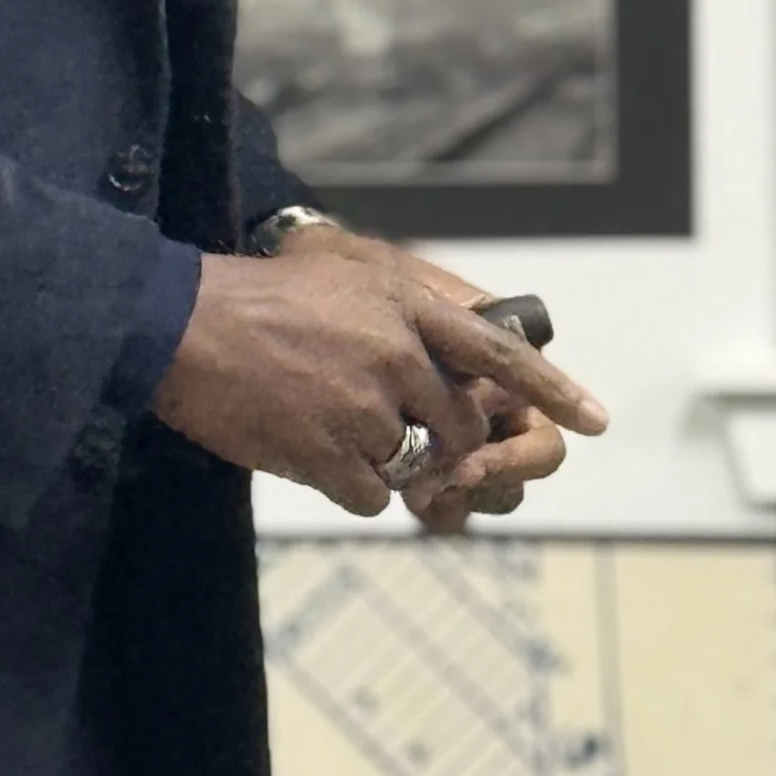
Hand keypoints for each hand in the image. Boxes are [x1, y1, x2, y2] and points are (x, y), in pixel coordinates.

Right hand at [152, 228, 606, 517]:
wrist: (180, 325)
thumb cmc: (258, 299)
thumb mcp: (347, 279)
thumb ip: (409, 314)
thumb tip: (456, 363)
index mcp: (405, 304)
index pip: (499, 352)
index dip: (552, 388)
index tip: (595, 422)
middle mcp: (397, 354)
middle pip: (455, 424)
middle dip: (429, 436)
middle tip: (373, 420)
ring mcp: (365, 407)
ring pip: (412, 464)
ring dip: (375, 459)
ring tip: (318, 418)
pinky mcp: (331, 453)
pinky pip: (373, 497)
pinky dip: (349, 485)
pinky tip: (308, 446)